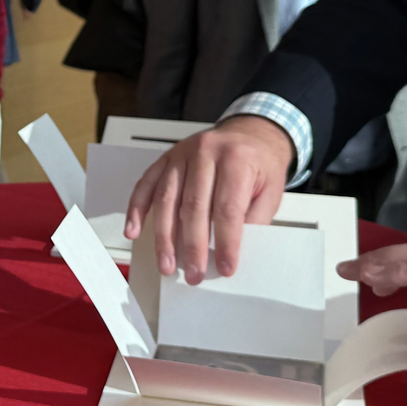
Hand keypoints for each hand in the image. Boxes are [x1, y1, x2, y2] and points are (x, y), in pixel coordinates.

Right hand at [122, 115, 294, 283]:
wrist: (250, 132)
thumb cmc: (259, 162)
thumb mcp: (272, 190)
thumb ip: (255, 219)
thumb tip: (234, 250)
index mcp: (236, 159)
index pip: (228, 208)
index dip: (226, 242)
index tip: (225, 267)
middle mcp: (206, 152)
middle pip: (194, 206)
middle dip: (192, 246)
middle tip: (194, 273)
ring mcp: (182, 154)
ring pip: (166, 199)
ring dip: (164, 236)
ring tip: (166, 263)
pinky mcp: (166, 158)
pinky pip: (146, 184)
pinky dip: (137, 210)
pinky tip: (134, 230)